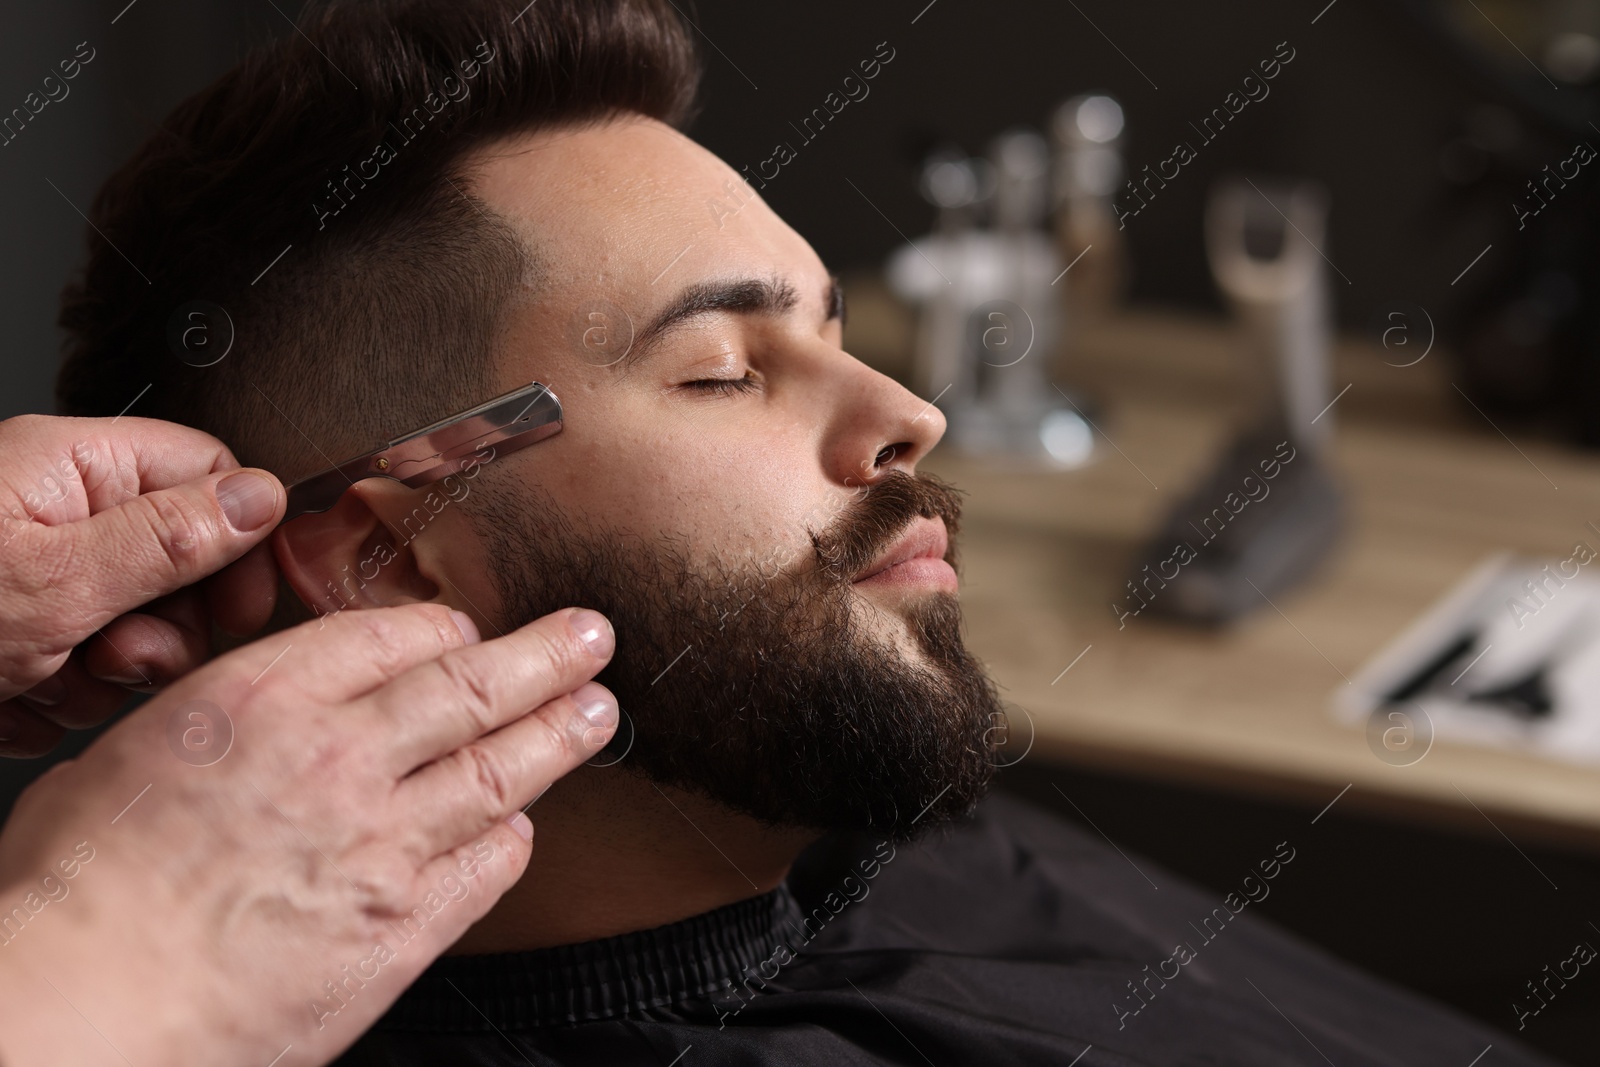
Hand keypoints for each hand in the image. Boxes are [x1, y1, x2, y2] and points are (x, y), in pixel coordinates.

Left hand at [0, 414, 287, 753]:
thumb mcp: (53, 579)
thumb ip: (168, 538)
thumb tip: (263, 498)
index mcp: (70, 466)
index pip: (209, 475)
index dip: (239, 545)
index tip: (237, 609)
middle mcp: (56, 514)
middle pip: (180, 566)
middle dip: (162, 632)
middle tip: (116, 658)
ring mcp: (33, 579)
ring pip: (130, 633)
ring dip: (99, 680)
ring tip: (40, 682)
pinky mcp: (14, 638)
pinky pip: (75, 676)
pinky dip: (51, 703)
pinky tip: (10, 702)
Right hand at [0, 600, 619, 1066]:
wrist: (84, 1007)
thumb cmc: (78, 891)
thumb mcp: (137, 752)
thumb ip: (226, 722)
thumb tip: (256, 722)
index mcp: (267, 697)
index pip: (394, 636)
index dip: (447, 629)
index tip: (470, 630)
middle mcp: (342, 756)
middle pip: (474, 688)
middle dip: (546, 656)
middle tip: (591, 637)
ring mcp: (384, 842)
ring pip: (501, 770)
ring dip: (562, 736)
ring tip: (599, 711)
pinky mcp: (403, 928)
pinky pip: (487, 869)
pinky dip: (514, 841)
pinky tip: (525, 827)